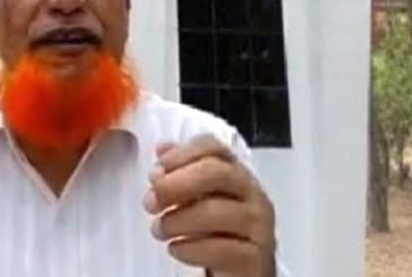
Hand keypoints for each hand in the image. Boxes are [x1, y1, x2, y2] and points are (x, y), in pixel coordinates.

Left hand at [142, 135, 276, 276]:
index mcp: (237, 175)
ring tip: (159, 230)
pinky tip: (176, 249)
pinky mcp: (256, 259)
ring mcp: (259, 227)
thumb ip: (182, 172)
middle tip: (152, 201)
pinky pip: (222, 249)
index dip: (181, 154)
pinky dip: (191, 248)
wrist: (243, 274)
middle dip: (176, 184)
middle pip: (217, 172)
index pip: (214, 148)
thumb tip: (162, 149)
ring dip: (178, 220)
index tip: (156, 171)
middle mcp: (253, 195)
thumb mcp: (199, 199)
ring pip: (217, 211)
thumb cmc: (218, 233)